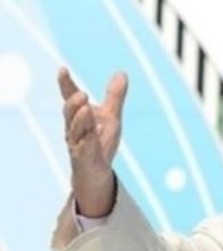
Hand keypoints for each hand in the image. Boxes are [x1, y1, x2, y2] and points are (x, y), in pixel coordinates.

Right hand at [58, 67, 127, 216]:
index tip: (62, 69)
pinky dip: (89, 141)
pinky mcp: (84, 158)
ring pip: (75, 131)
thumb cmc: (101, 140)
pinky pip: (84, 149)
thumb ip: (114, 97)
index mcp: (79, 115)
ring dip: (81, 119)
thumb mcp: (111, 117)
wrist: (97, 170)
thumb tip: (122, 73)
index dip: (66, 84)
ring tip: (87, 108)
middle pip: (69, 113)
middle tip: (84, 95)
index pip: (70, 97)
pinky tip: (94, 134)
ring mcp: (77, 143)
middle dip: (74, 103)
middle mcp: (74, 127)